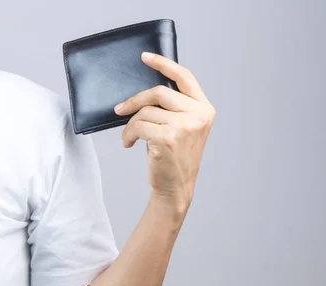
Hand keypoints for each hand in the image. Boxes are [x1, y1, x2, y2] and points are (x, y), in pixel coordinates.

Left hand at [114, 52, 215, 210]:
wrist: (176, 187)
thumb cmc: (177, 157)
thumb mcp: (185, 128)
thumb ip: (175, 107)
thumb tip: (146, 90)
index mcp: (205, 109)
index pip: (185, 77)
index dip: (164, 64)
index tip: (145, 57)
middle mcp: (198, 115)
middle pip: (159, 92)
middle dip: (135, 100)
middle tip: (120, 109)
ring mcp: (184, 126)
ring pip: (145, 111)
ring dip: (131, 123)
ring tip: (129, 136)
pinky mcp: (167, 138)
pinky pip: (138, 125)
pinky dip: (128, 134)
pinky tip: (129, 143)